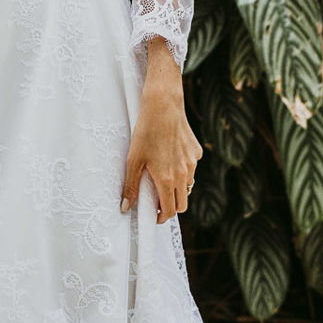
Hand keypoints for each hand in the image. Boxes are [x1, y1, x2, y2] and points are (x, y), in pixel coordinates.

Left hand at [120, 81, 200, 223]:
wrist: (163, 105)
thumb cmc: (146, 131)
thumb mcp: (133, 159)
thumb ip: (131, 186)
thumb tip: (125, 207)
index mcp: (168, 179)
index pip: (171, 210)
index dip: (162, 217)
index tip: (155, 216)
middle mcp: (184, 174)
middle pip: (183, 203)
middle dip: (171, 207)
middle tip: (158, 201)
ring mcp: (192, 163)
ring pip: (188, 185)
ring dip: (178, 188)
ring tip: (163, 178)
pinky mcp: (196, 151)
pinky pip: (192, 167)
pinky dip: (184, 169)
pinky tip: (171, 156)